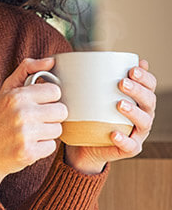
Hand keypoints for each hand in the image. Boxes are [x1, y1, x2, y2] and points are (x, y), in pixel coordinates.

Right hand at [0, 57, 66, 203]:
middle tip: (35, 120)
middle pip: (61, 111)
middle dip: (51, 117)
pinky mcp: (29, 152)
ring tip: (30, 133)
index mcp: (17, 95)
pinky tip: (28, 145)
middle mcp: (21, 113)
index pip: (55, 91)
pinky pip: (52, 147)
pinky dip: (42, 147)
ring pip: (58, 129)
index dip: (48, 99)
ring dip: (47, 133)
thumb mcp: (6, 90)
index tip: (38, 104)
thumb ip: (27, 70)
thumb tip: (51, 60)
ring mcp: (25, 134)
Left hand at [65, 59, 156, 174]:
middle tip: (122, 83)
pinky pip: (131, 146)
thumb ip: (83, 79)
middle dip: (138, 90)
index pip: (148, 85)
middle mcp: (142, 114)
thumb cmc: (87, 114)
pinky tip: (114, 134)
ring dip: (134, 112)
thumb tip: (61, 61)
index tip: (132, 69)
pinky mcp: (129, 148)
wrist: (83, 145)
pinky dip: (124, 140)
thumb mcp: (86, 95)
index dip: (145, 76)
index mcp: (136, 99)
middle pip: (149, 101)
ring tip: (119, 104)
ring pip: (144, 121)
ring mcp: (137, 133)